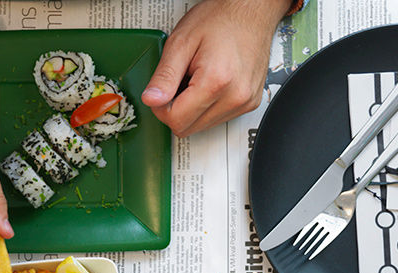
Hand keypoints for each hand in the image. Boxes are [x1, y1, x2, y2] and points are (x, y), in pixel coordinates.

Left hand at [142, 0, 290, 135]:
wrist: (252, 9)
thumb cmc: (221, 18)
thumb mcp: (182, 42)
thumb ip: (164, 75)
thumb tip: (151, 100)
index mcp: (217, 81)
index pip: (176, 120)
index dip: (161, 108)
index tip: (163, 91)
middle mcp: (236, 96)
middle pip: (187, 128)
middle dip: (176, 110)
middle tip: (181, 82)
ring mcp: (245, 102)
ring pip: (200, 127)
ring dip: (192, 109)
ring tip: (198, 79)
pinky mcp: (249, 103)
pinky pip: (216, 120)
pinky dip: (207, 107)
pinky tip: (210, 84)